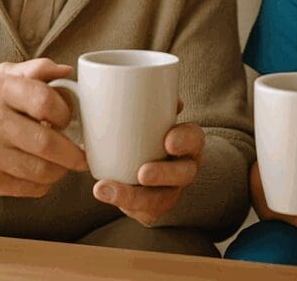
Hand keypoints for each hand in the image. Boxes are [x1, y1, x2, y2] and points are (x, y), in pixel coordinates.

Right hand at [0, 59, 87, 197]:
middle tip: (81, 155)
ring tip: (63, 164)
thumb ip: (38, 69)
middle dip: (72, 153)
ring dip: (61, 170)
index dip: (65, 112)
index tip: (67, 118)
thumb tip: (67, 72)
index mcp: (0, 89)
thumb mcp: (7, 75)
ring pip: (40, 171)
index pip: (44, 101)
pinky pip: (29, 189)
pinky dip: (44, 184)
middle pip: (46, 143)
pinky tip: (43, 173)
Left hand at [92, 101, 204, 226]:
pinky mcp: (152, 207)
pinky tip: (102, 193)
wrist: (153, 163)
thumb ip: (145, 102)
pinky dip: (122, 204)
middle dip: (165, 174)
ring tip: (104, 189)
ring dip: (134, 197)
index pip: (194, 139)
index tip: (168, 140)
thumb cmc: (149, 131)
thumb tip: (127, 84)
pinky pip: (143, 212)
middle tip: (142, 173)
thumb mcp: (152, 115)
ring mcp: (171, 190)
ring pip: (161, 199)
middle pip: (184, 173)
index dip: (185, 140)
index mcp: (188, 142)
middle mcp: (184, 167)